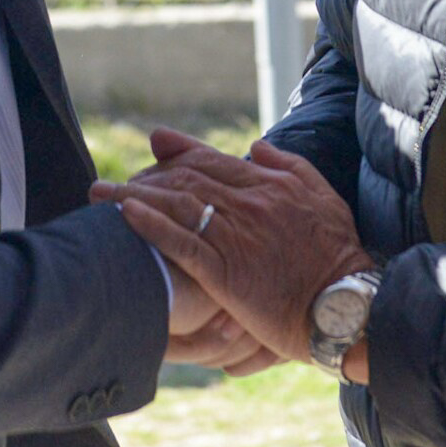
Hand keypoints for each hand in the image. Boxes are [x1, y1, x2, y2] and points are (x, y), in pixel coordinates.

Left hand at [91, 128, 371, 362]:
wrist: (345, 304)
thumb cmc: (337, 255)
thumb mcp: (322, 197)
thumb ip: (289, 167)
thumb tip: (256, 147)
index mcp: (269, 184)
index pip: (214, 160)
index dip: (180, 151)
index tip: (155, 142)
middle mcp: (248, 203)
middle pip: (186, 179)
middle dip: (146, 175)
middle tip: (112, 180)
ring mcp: (235, 235)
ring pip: (177, 205)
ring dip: (133, 196)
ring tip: (100, 195)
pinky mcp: (225, 271)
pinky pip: (181, 242)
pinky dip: (151, 226)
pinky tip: (126, 216)